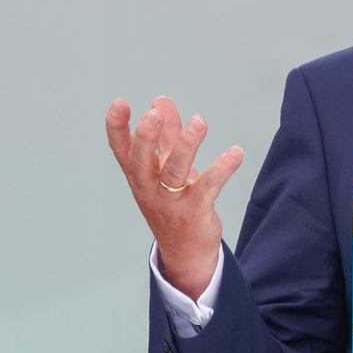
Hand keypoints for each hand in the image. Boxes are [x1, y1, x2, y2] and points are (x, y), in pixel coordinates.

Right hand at [106, 95, 242, 300]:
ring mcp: (170, 201)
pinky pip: (208, 186)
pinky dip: (222, 168)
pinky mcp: (195, 211)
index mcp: (139, 175)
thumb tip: (161, 102)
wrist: (185, 250)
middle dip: (146, 138)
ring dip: (186, 146)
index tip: (119, 103)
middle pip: (141, 161)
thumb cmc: (173, 202)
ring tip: (199, 122)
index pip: (121, 150)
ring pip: (175, 172)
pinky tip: (235, 153)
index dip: (117, 127)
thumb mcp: (166, 167)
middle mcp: (149, 188)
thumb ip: (166, 135)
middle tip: (153, 115)